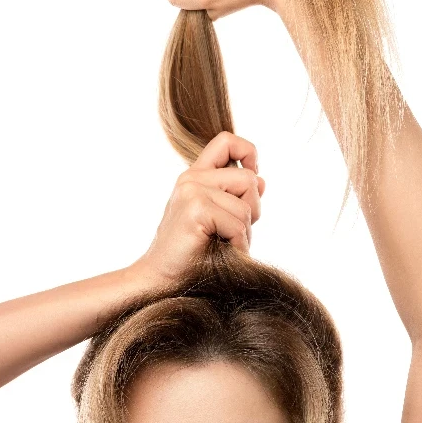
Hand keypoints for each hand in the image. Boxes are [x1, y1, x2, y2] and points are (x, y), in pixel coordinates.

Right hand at [131, 131, 266, 285]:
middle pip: (248, 179)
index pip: (226, 141)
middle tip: (234, 233)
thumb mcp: (218, 218)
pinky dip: (238, 245)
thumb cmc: (191, 255)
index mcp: (195, 176)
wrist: (160, 281)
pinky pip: (238, 225)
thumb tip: (261, 178)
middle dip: (253, 210)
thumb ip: (236, 196)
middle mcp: (191, 179)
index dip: (248, 152)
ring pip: (246, 207)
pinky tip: (223, 254)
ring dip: (244, 234)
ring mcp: (191, 192)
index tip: (253, 176)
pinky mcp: (195, 210)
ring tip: (225, 246)